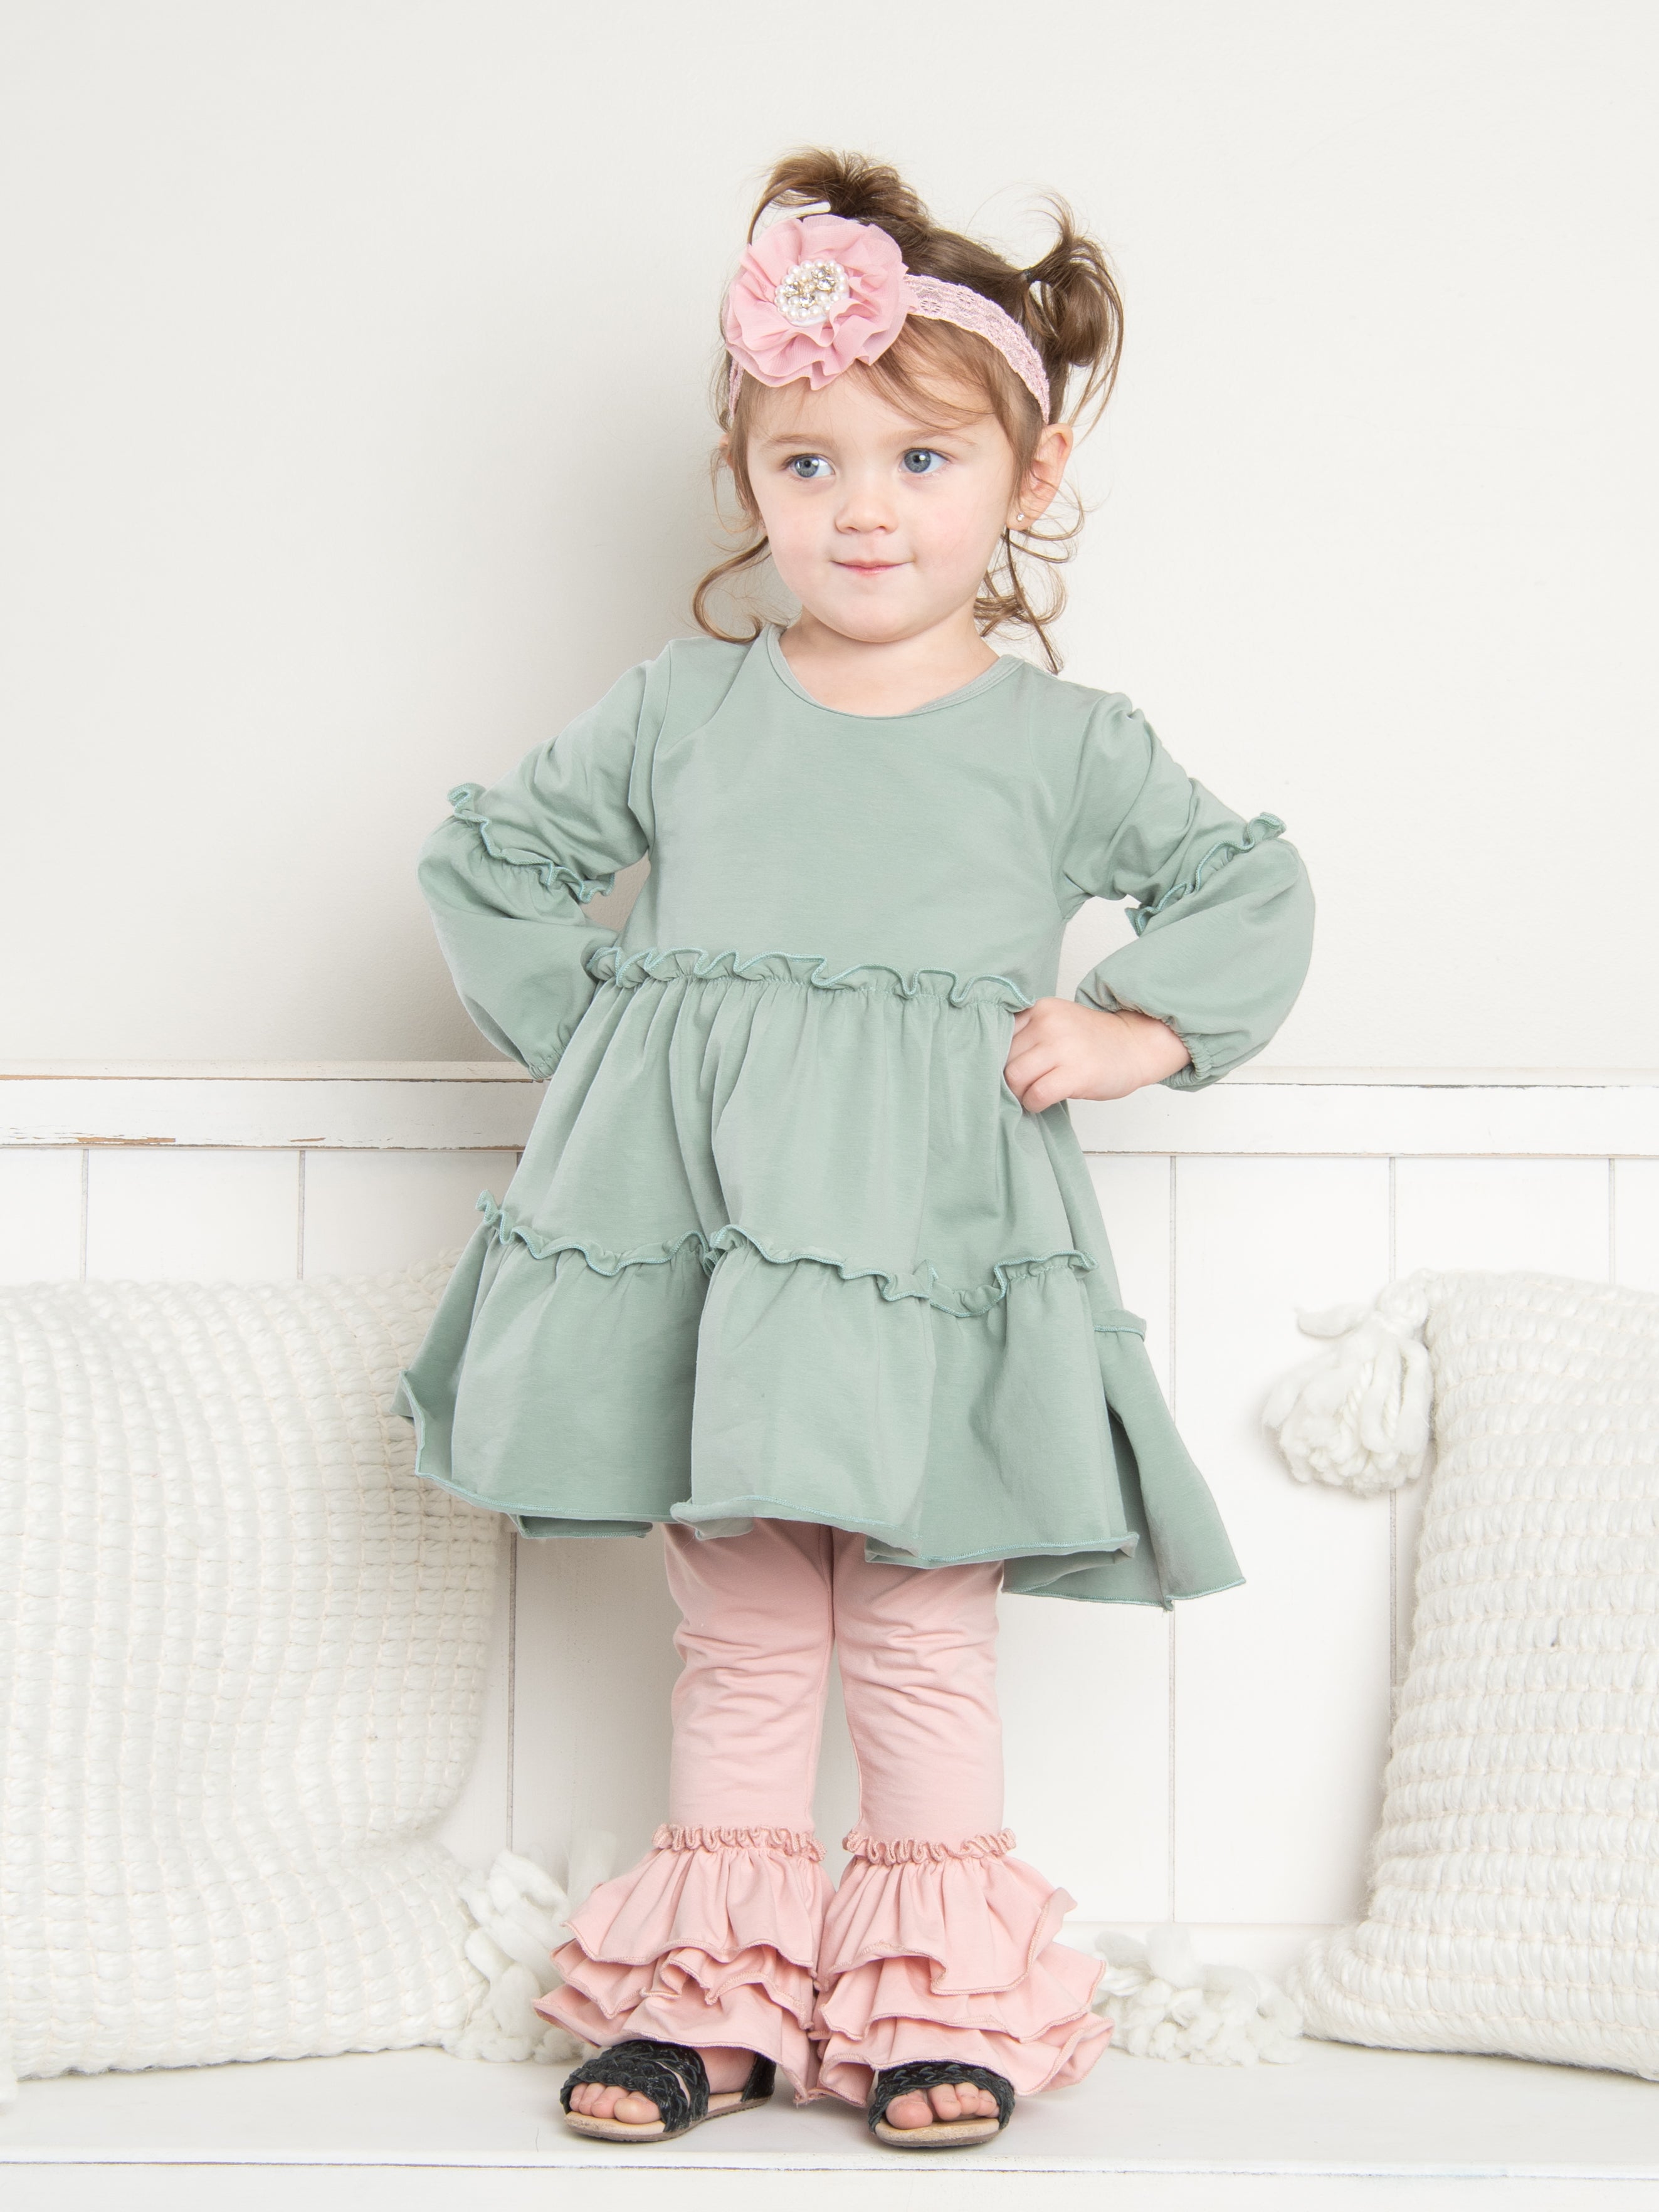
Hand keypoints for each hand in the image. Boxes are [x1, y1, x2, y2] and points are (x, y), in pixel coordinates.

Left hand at [1002, 998, 1190, 1110]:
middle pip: (1003, 1059)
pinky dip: (1033, 1103)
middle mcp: (1048, 1023)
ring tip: (1033, 1094)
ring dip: (1019, 1093)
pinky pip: (1036, 1094)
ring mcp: (1062, 1047)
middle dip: (1007, 1079)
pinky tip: (1043, 1102)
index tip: (1004, 1070)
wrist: (1136, 1045)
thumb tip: (990, 1063)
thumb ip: (1028, 1033)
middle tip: (1021, 1087)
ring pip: (1014, 1077)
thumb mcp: (1058, 1021)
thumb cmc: (1094, 1040)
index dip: (997, 1058)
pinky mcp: (1075, 1073)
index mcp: (1041, 1009)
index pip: (997, 1035)